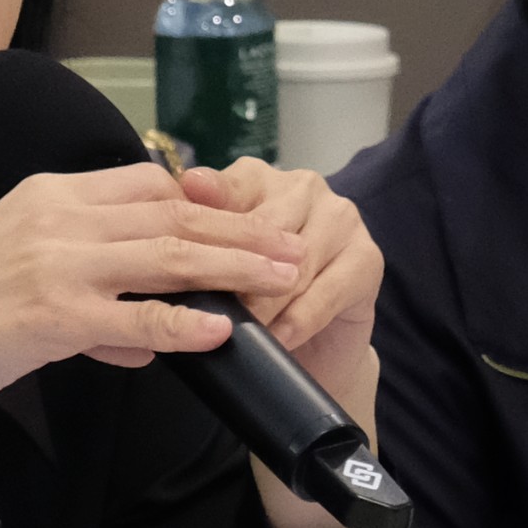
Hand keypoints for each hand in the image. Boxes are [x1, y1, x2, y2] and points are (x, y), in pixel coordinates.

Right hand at [0, 166, 312, 527]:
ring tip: (283, 278)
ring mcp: (58, 266)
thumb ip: (86, 289)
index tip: (249, 213)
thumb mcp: (19, 268)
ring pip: (167, 257)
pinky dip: (184, 322)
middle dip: (242, 231)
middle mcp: (59, 219)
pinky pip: (136, 317)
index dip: (206, 200)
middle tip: (292, 243)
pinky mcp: (54, 317)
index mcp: (51, 194)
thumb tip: (146, 336)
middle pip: (173, 216)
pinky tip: (220, 330)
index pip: (146, 183)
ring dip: (234, 268)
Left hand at [182, 156, 385, 527]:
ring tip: (239, 331)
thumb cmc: (252, 302)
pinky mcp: (368, 257)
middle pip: (262, 229)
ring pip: (293, 262)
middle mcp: (302, 187)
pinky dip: (296, 321)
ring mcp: (341, 218)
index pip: (225, 192)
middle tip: (203, 311)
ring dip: (264, 303)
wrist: (313, 348)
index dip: (201, 217)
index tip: (174, 239)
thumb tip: (159, 227)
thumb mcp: (212, 268)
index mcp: (257, 179)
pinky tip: (277, 342)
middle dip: (232, 274)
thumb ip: (191, 242)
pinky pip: (325, 292)